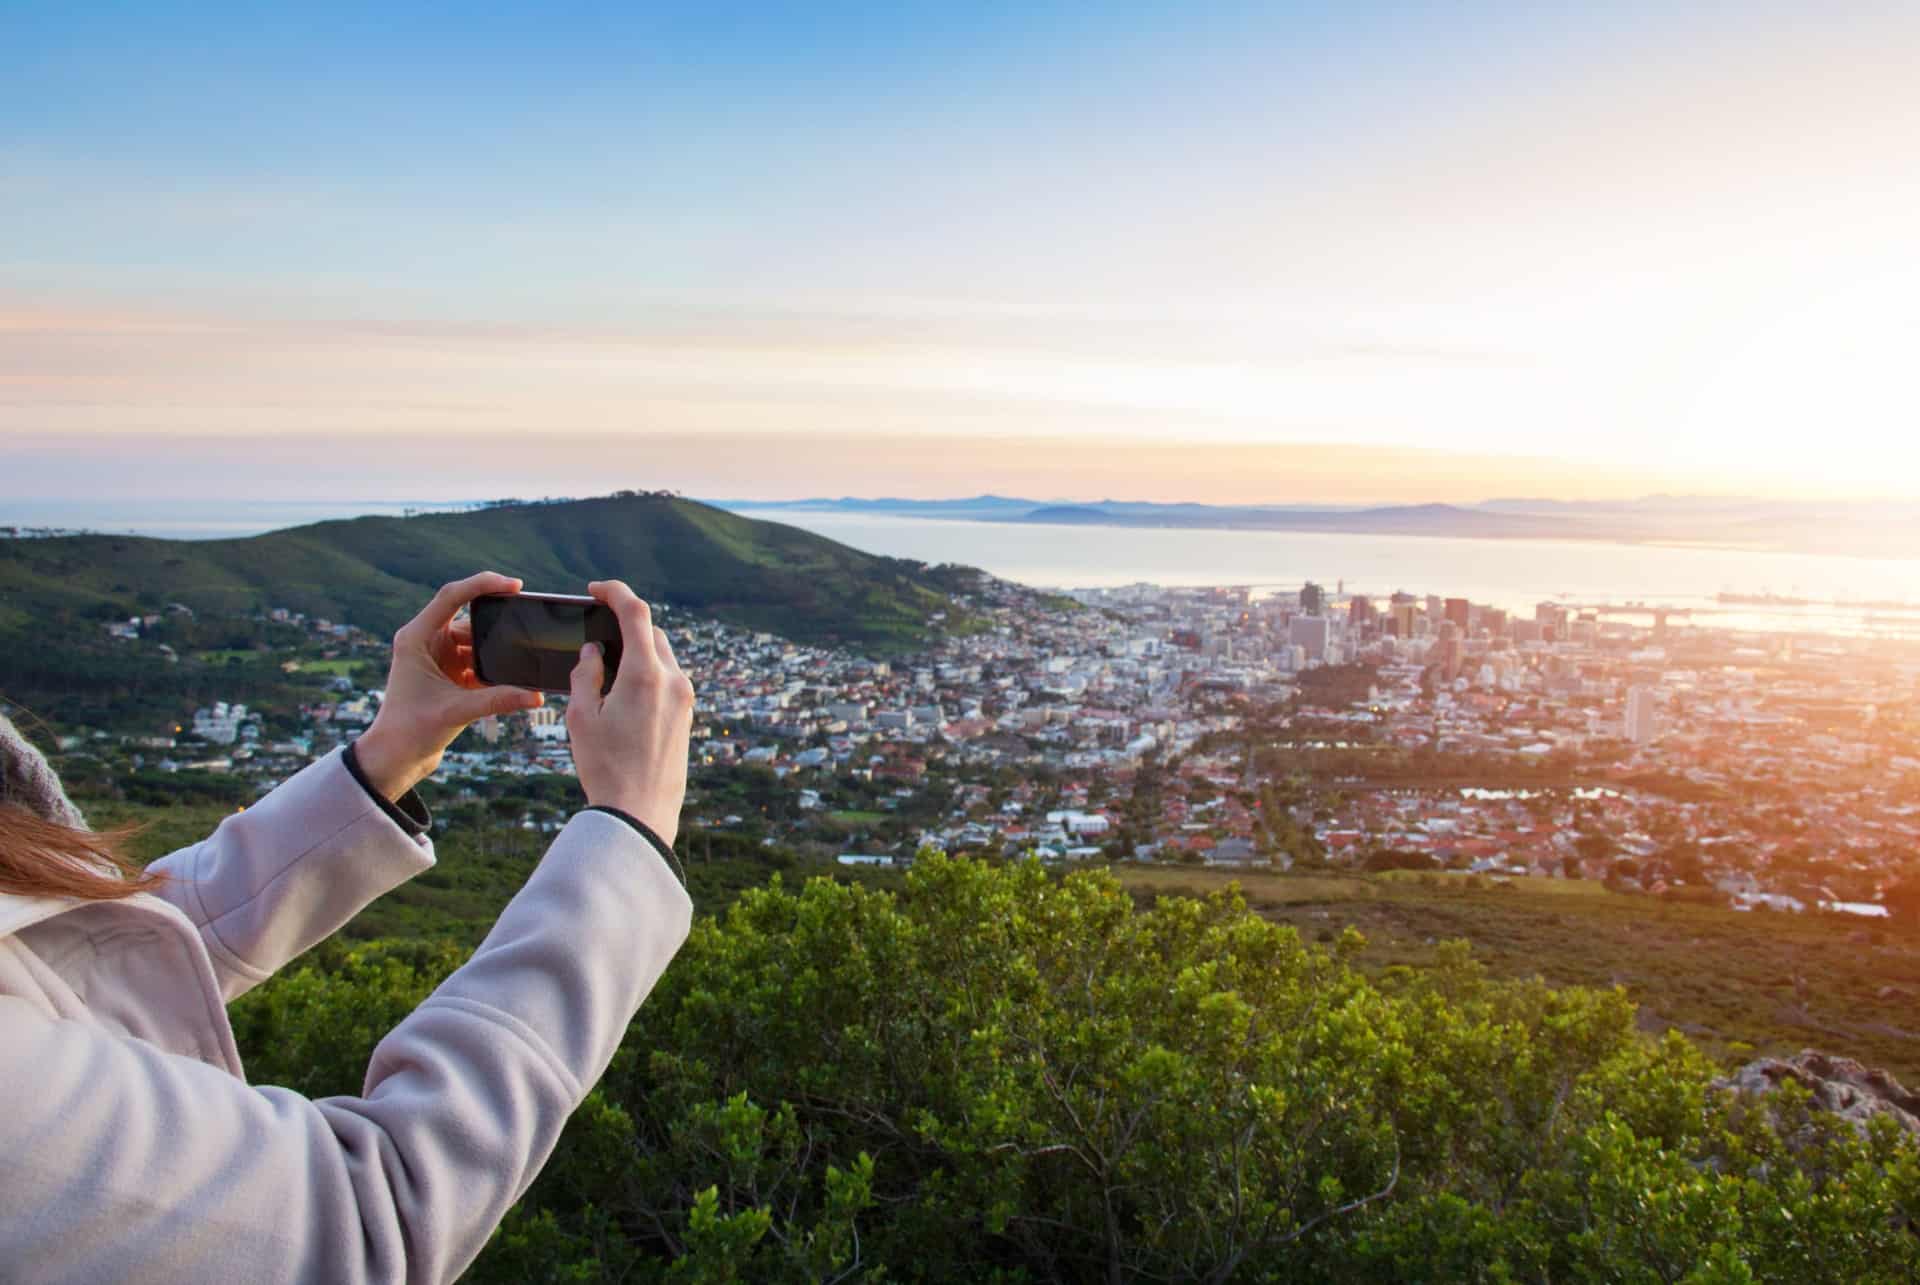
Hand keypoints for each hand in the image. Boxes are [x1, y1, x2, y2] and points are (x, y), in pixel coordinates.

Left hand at [355, 571, 545, 800]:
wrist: (396, 757)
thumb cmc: (411, 731)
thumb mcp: (456, 711)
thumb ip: (498, 700)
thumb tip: (536, 696)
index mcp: (416, 638)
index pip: (451, 596)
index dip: (483, 584)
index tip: (514, 586)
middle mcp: (425, 641)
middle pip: (468, 617)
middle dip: (497, 624)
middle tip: (526, 624)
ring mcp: (438, 656)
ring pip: (476, 640)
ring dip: (496, 650)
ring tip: (519, 661)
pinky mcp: (448, 671)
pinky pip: (478, 658)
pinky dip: (493, 666)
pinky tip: (510, 679)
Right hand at [566, 579, 694, 845]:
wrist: (641, 813)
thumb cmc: (606, 767)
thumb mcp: (581, 717)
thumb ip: (585, 674)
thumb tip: (594, 652)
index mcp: (646, 674)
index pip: (635, 612)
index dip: (614, 592)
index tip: (595, 590)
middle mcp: (673, 680)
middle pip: (651, 633)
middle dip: (625, 627)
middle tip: (597, 634)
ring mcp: (685, 698)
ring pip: (662, 656)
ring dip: (638, 652)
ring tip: (607, 670)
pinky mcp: (688, 715)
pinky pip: (669, 680)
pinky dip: (648, 673)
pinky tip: (626, 693)